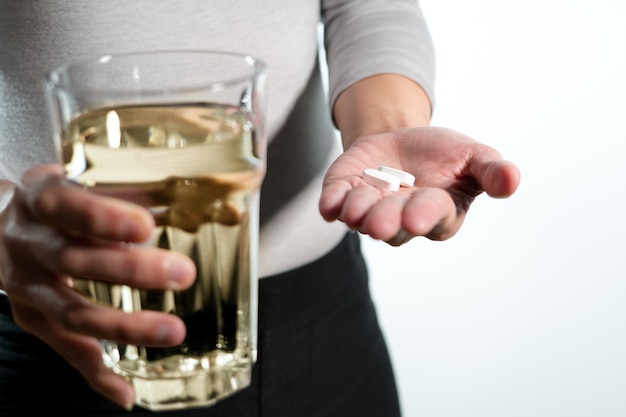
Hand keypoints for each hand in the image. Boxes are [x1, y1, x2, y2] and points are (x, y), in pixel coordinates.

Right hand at [0, 164, 194, 408]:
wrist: (1, 223)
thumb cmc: (62, 199)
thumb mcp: (85, 180)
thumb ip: (137, 188)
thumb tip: (214, 201)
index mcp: (39, 197)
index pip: (63, 205)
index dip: (101, 218)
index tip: (145, 226)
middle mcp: (26, 242)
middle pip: (72, 260)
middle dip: (129, 270)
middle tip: (181, 273)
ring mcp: (26, 285)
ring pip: (71, 312)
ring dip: (124, 326)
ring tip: (172, 331)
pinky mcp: (32, 317)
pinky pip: (64, 349)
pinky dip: (97, 372)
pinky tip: (126, 390)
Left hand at [319, 126, 520, 244]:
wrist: (403, 138)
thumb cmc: (445, 154)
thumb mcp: (474, 156)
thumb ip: (492, 171)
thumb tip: (513, 181)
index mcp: (438, 212)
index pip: (432, 217)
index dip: (423, 216)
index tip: (416, 217)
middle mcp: (401, 218)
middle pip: (393, 225)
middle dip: (386, 222)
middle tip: (379, 223)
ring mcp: (370, 209)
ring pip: (361, 217)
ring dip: (358, 212)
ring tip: (357, 207)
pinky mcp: (345, 194)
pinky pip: (336, 204)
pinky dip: (332, 204)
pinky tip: (329, 205)